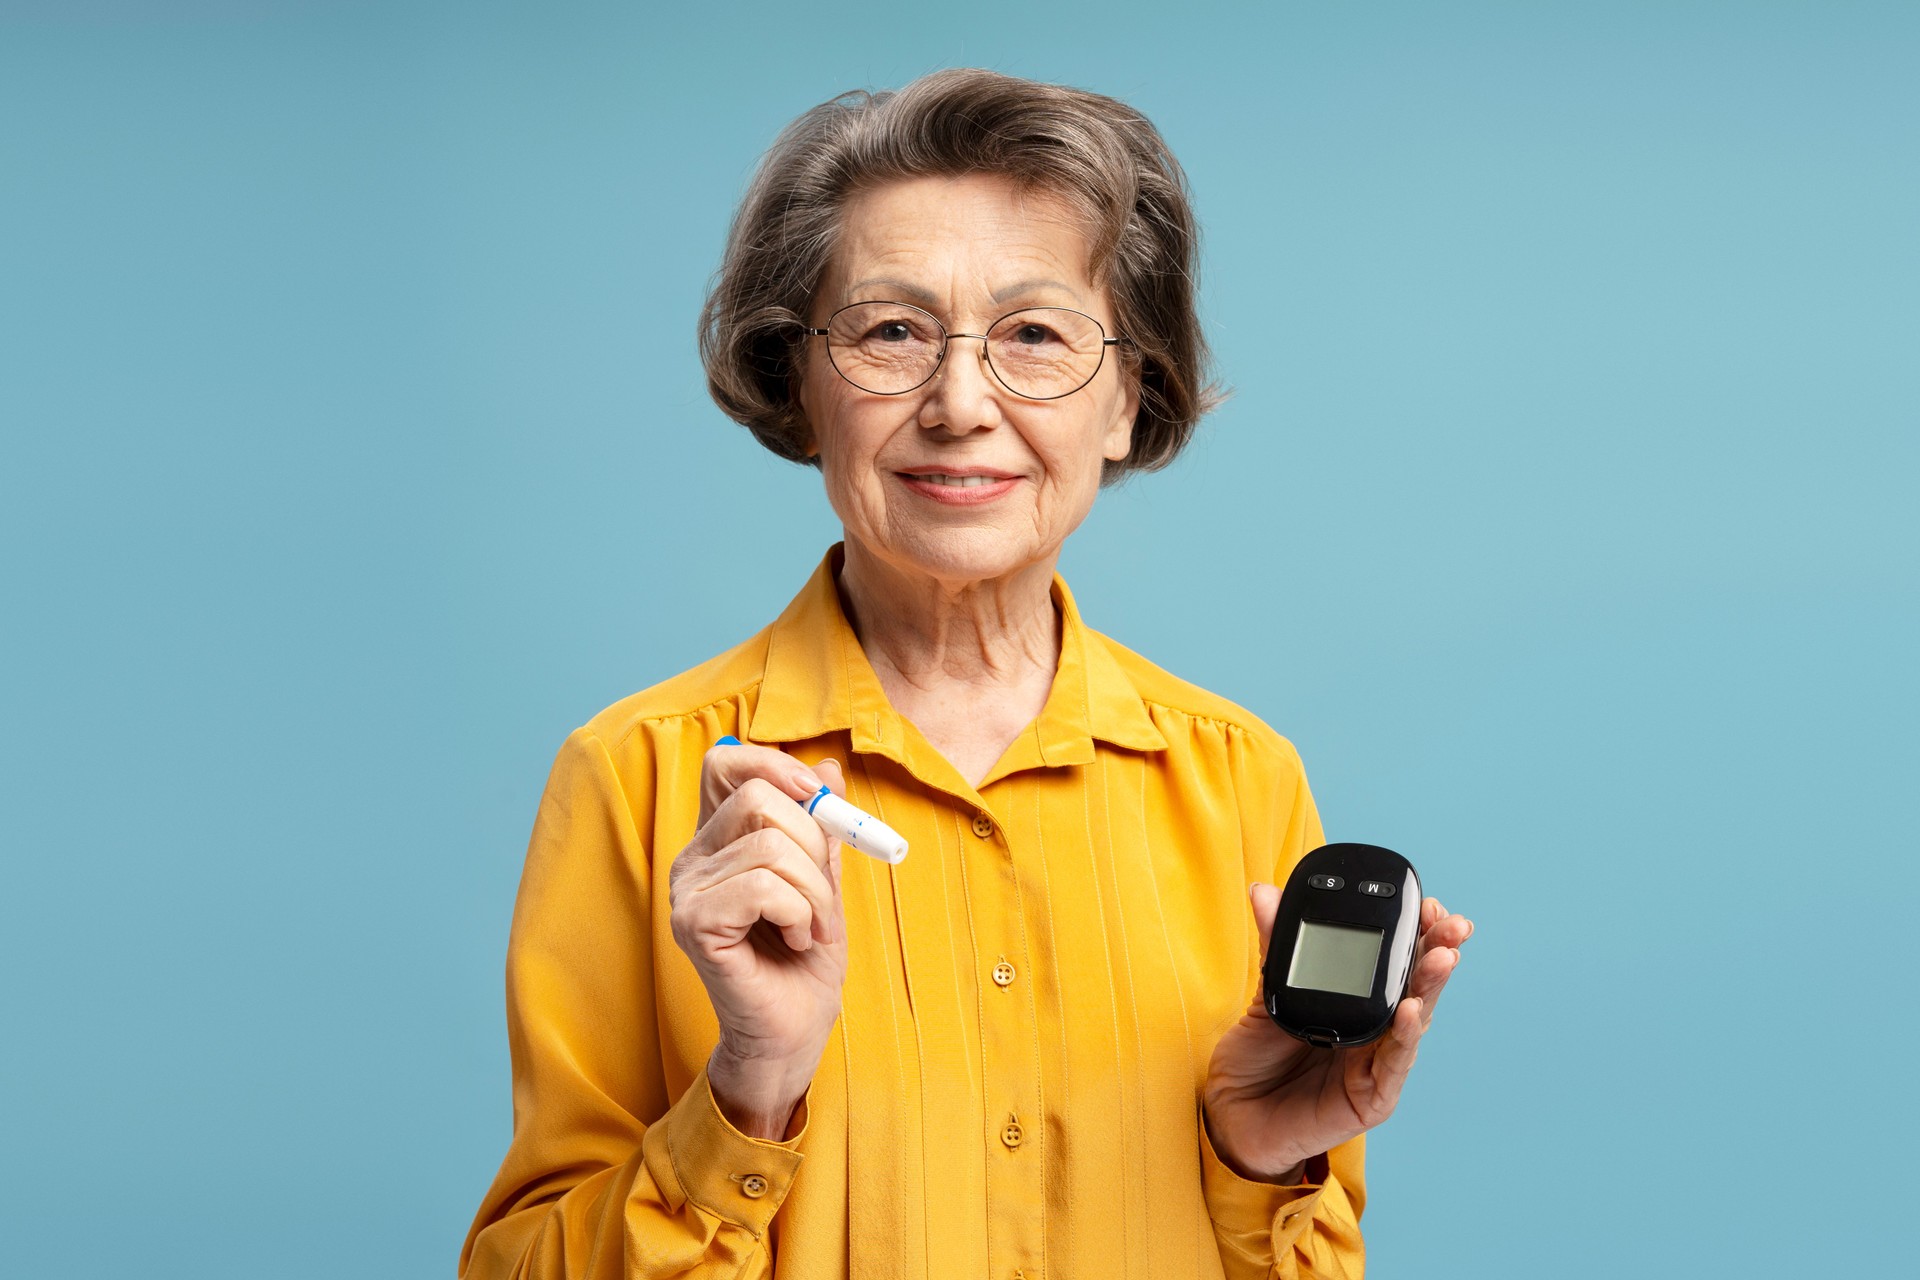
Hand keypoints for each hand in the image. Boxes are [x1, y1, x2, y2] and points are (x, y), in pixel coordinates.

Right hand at [667, 741, 850, 1137]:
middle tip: (822, 897)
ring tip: (811, 928)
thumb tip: (829, 766)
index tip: (818, 797)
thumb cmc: (804, 960)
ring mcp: (686, 892)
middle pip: (759, 797)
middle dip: (814, 843)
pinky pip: (764, 888)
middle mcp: (692, 859)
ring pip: (772, 845)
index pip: (725, 763)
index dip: (774, 765)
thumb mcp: (822, 879)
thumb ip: (819, 827)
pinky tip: (795, 940)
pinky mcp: (693, 925)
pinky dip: (799, 913)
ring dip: (814, 891)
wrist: (793, 1031)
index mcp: (717, 839)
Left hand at [1201, 887, 1472, 1181]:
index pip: (1397, 963)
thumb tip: (1264, 892)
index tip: (1426, 905)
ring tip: (1444, 956)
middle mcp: (1375, 1031)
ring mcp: (1377, 1065)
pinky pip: (1392, 1064)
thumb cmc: (1255, 1059)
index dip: (1416, 934)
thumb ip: (1276, 946)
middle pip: (1415, 986)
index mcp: (1356, 1001)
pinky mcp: (1371, 1099)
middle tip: (1453, 924)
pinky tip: (1410, 1011)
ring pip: (1413, 1020)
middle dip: (1438, 951)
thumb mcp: (1266, 994)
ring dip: (1430, 987)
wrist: (1232, 1115)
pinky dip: (1403, 1036)